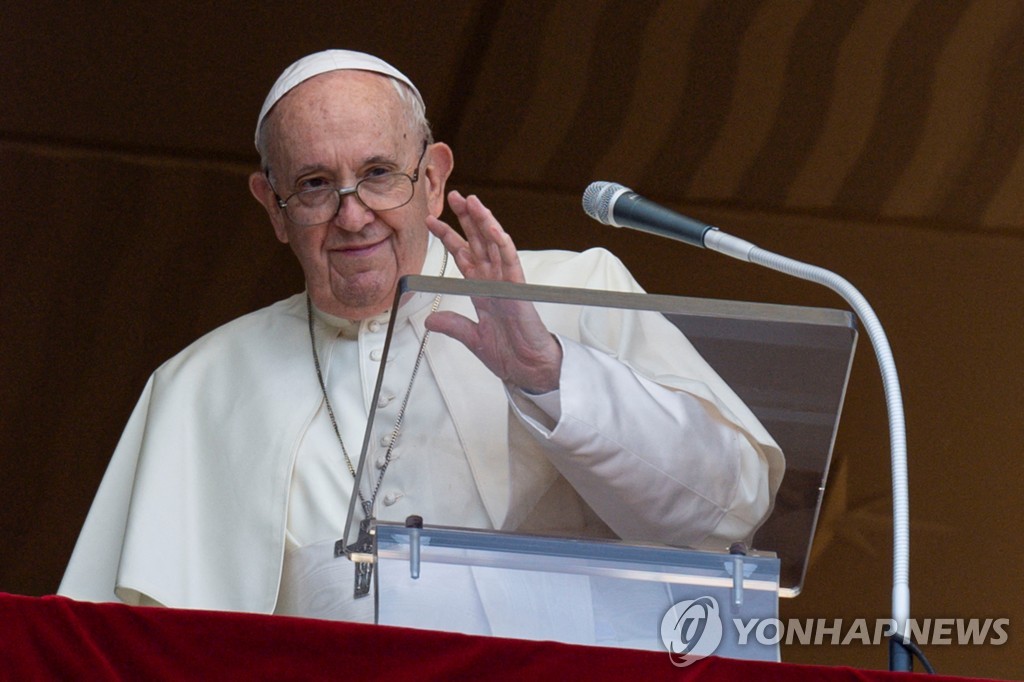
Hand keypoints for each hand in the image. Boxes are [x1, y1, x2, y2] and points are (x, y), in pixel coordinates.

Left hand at [425, 191, 561, 392]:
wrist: (528, 371)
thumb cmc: (509, 354)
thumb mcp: (472, 338)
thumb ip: (452, 325)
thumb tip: (429, 320)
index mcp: (483, 290)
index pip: (463, 255)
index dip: (448, 237)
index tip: (431, 221)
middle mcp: (494, 281)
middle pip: (478, 242)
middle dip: (465, 219)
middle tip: (454, 196)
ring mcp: (507, 283)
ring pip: (494, 244)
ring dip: (483, 221)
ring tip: (471, 201)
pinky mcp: (519, 290)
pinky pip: (510, 261)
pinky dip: (502, 243)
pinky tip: (492, 227)